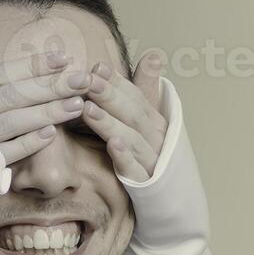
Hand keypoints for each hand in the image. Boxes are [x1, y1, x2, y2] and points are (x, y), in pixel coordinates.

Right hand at [0, 17, 87, 165]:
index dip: (31, 65)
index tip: (61, 57)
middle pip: (15, 95)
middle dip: (51, 86)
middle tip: (84, 78)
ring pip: (16, 122)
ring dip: (48, 112)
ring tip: (77, 102)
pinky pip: (6, 154)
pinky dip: (28, 144)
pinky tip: (52, 134)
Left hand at [80, 50, 168, 182]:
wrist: (167, 200)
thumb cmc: (151, 154)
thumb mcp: (148, 121)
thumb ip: (146, 89)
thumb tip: (153, 54)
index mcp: (154, 120)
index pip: (135, 96)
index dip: (116, 81)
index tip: (96, 66)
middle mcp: (156, 137)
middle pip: (132, 113)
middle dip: (109, 95)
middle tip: (86, 80)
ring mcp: (151, 160)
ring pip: (131, 138)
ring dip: (110, 123)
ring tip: (88, 109)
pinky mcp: (145, 184)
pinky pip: (134, 169)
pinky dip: (125, 157)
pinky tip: (113, 145)